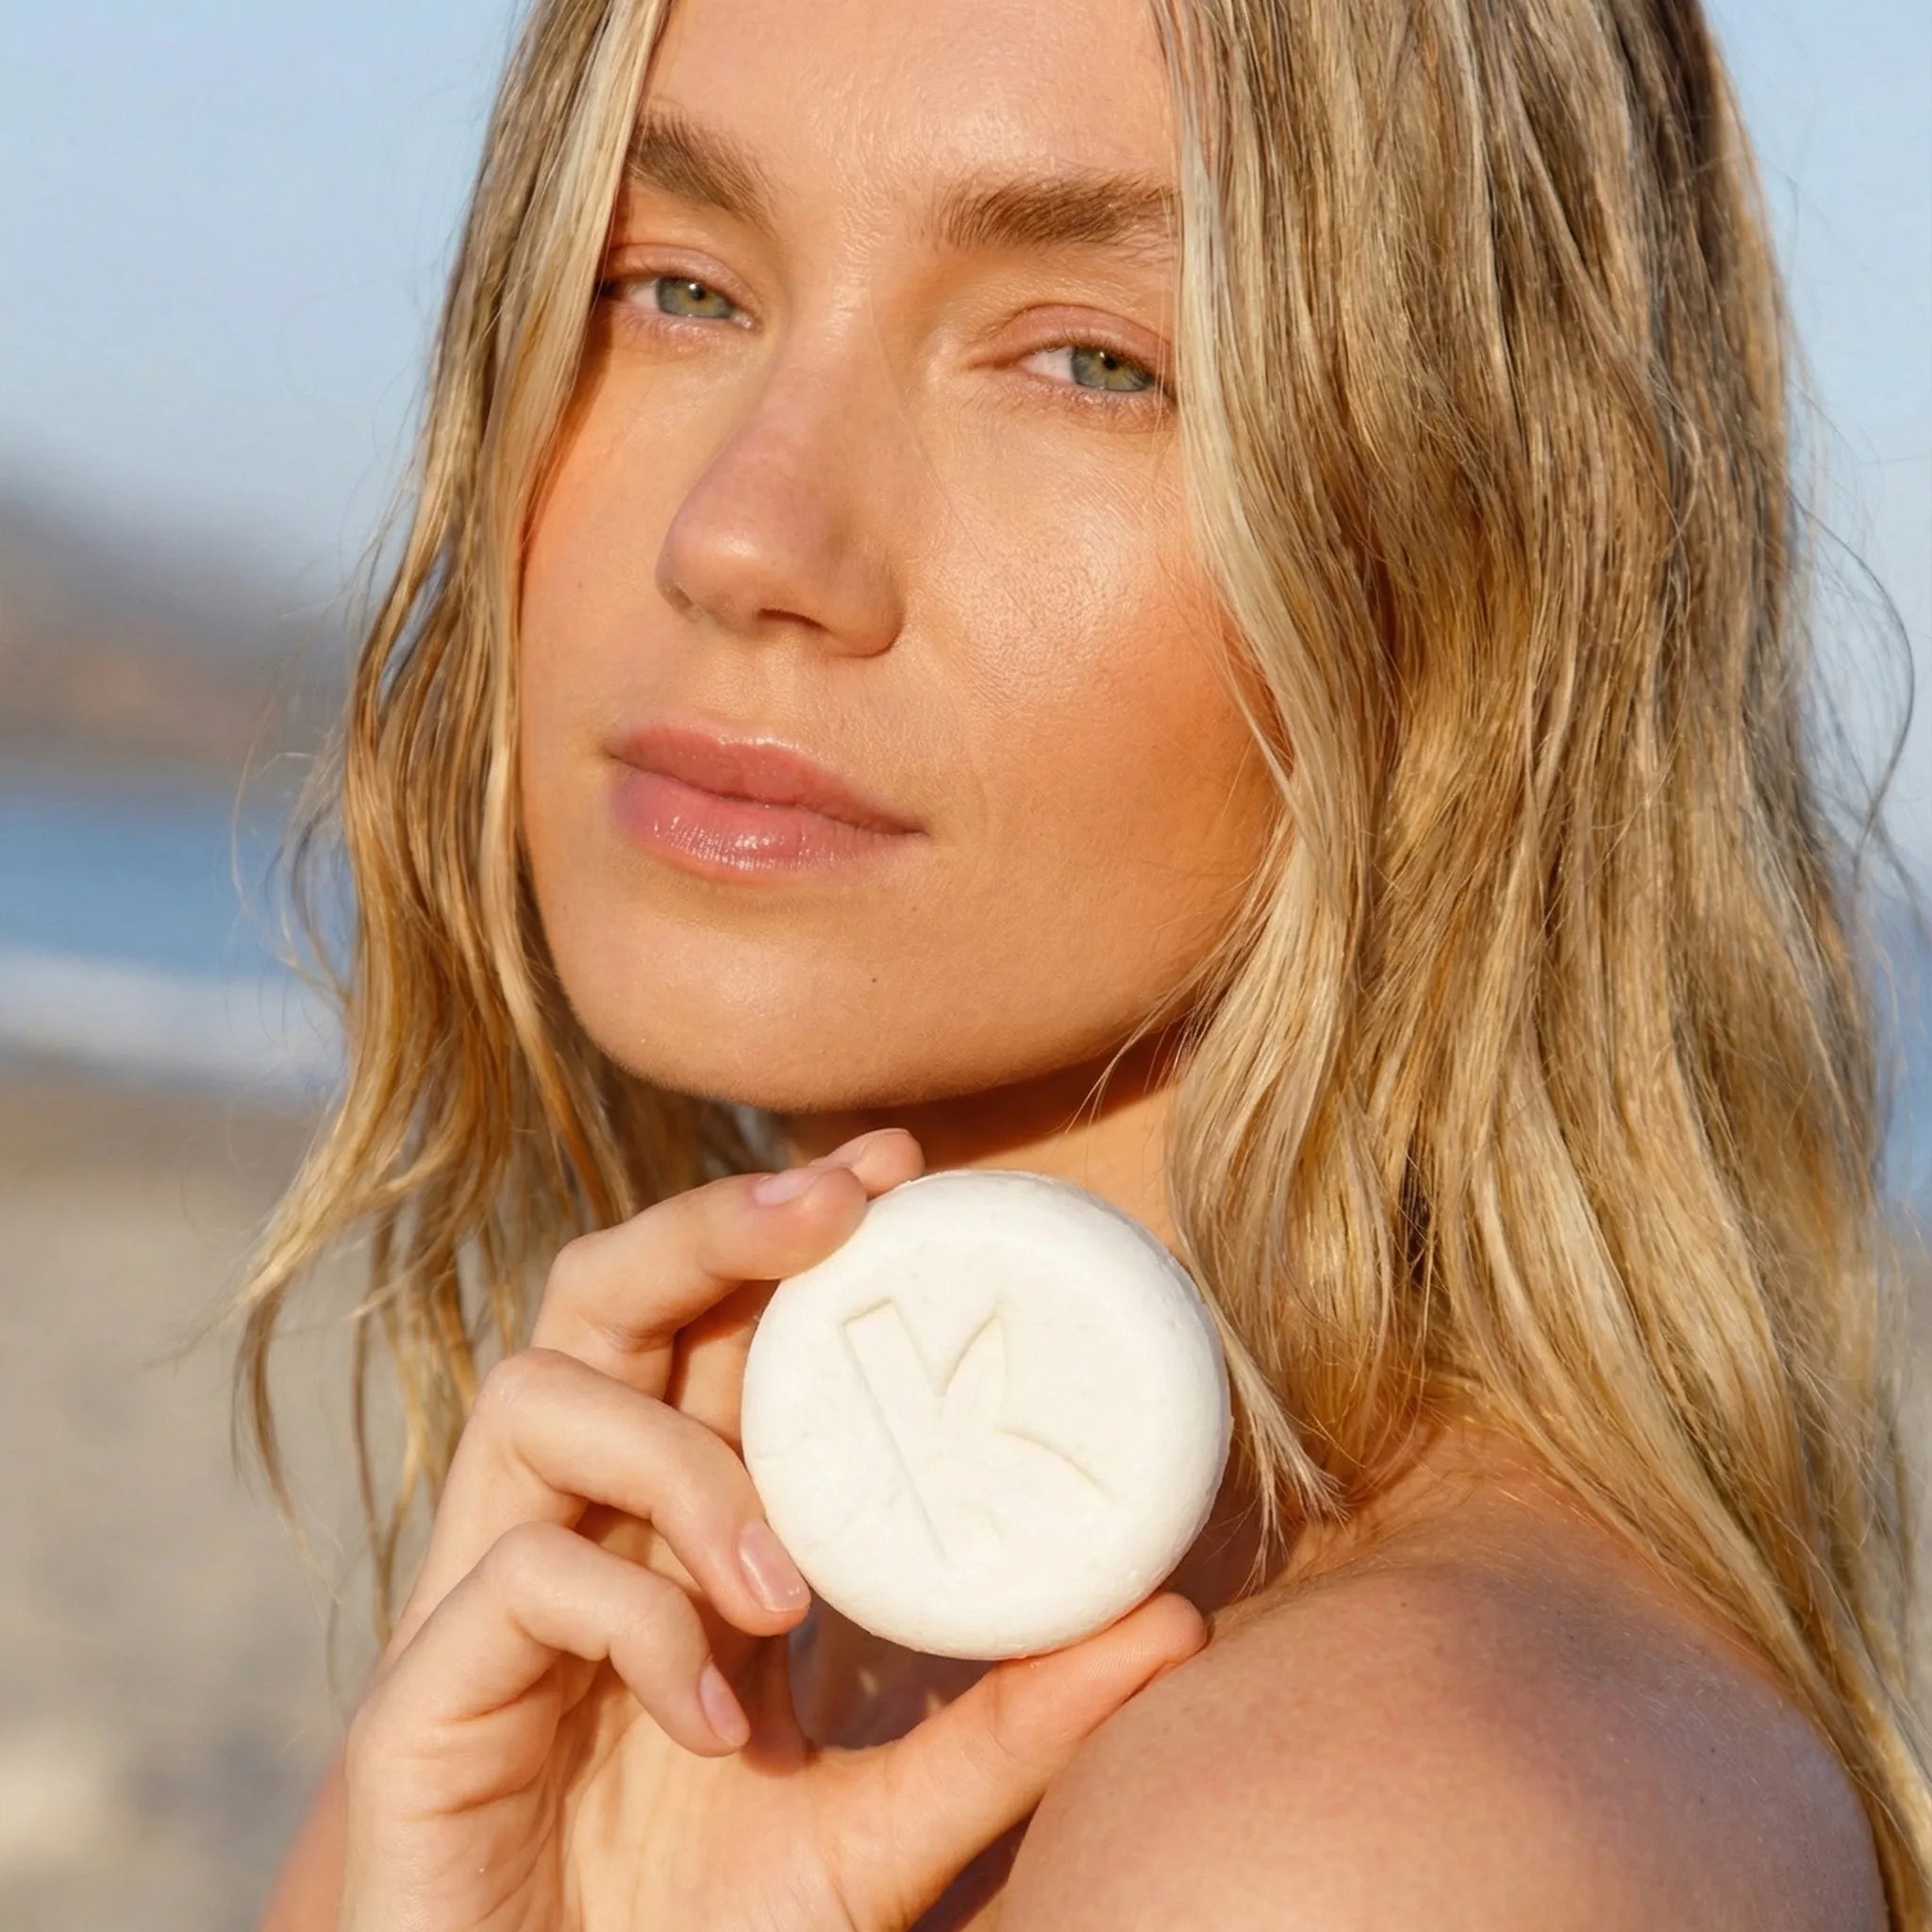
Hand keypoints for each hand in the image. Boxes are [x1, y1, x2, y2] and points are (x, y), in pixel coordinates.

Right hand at [335, 1127, 1207, 1930]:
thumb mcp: (887, 1820)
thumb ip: (1007, 1724)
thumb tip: (1174, 1623)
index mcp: (671, 1525)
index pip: (706, 1320)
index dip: (780, 1226)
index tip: (897, 1167)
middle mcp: (574, 1526)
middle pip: (596, 1295)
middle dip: (707, 1226)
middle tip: (833, 1212)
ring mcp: (483, 1603)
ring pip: (532, 1396)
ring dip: (678, 1455)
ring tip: (780, 1584)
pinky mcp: (415, 1703)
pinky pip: (516, 1580)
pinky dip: (634, 1618)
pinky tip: (715, 1718)